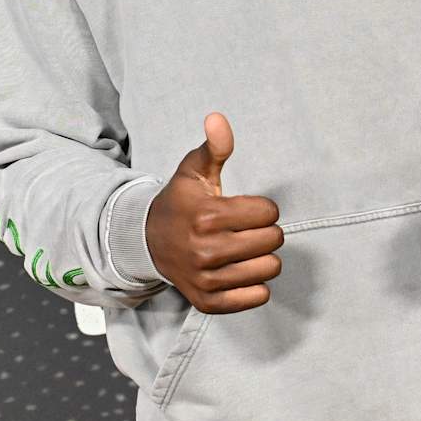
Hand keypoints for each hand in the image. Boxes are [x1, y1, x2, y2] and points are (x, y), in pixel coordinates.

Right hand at [143, 112, 284, 312]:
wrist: (148, 242)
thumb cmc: (180, 203)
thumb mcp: (194, 170)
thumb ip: (214, 146)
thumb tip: (218, 118)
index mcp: (207, 216)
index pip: (268, 213)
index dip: (262, 208)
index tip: (246, 209)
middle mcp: (206, 250)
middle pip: (272, 240)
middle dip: (265, 231)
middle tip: (245, 229)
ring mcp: (207, 279)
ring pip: (269, 268)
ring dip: (263, 257)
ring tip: (244, 249)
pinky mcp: (208, 301)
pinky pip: (257, 296)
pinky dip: (256, 284)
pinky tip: (240, 269)